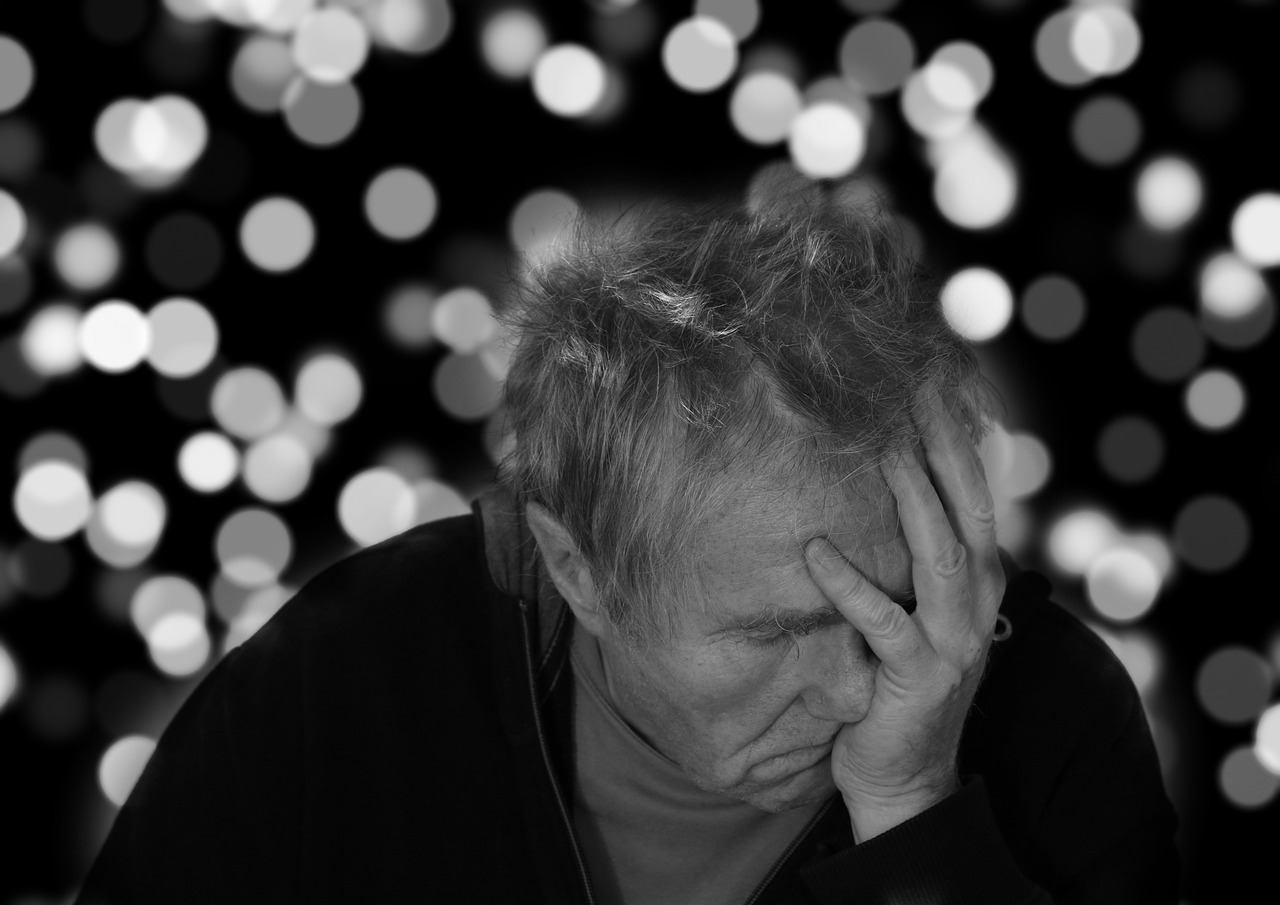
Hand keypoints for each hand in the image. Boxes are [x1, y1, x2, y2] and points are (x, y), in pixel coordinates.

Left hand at [803, 388, 1005, 840]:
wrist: (906, 775)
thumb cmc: (900, 682)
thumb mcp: (921, 611)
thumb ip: (915, 556)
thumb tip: (887, 484)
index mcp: (979, 579)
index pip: (976, 493)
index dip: (956, 437)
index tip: (928, 383)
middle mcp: (976, 602)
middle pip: (968, 508)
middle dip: (942, 446)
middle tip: (910, 389)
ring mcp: (953, 640)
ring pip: (939, 554)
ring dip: (911, 498)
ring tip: (880, 448)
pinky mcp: (917, 677)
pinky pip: (882, 622)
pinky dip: (849, 585)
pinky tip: (814, 551)